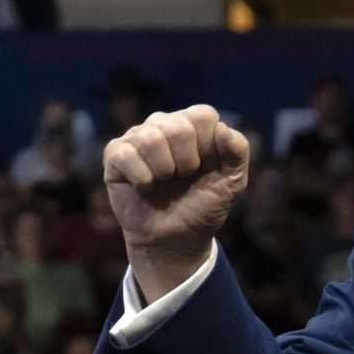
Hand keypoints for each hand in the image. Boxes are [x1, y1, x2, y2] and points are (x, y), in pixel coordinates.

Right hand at [103, 104, 249, 298]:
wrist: (176, 238)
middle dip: (188, 162)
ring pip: (151, 138)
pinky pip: (127, 155)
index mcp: (193, 124)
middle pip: (178, 127)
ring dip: (165, 170)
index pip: (203, 115)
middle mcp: (163, 123)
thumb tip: (222, 130)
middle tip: (184, 177)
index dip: (209, 148)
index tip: (206, 168)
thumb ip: (238, 151)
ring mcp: (137, 137)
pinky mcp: (115, 154)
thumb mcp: (233, 181)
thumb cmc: (204, 204)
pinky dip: (143, 179)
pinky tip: (146, 187)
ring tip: (165, 181)